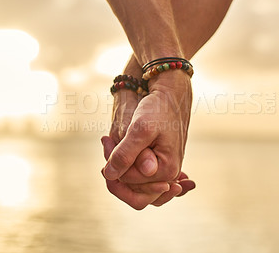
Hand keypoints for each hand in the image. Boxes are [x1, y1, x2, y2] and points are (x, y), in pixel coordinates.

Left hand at [103, 70, 193, 186]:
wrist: (172, 95)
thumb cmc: (159, 109)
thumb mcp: (140, 129)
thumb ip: (125, 154)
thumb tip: (110, 176)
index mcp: (166, 171)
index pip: (128, 180)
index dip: (112, 163)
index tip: (106, 140)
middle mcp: (168, 175)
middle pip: (131, 183)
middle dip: (115, 164)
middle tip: (106, 140)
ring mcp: (165, 170)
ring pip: (133, 177)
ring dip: (120, 160)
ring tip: (111, 140)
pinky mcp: (160, 162)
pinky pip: (139, 170)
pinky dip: (127, 158)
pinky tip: (119, 142)